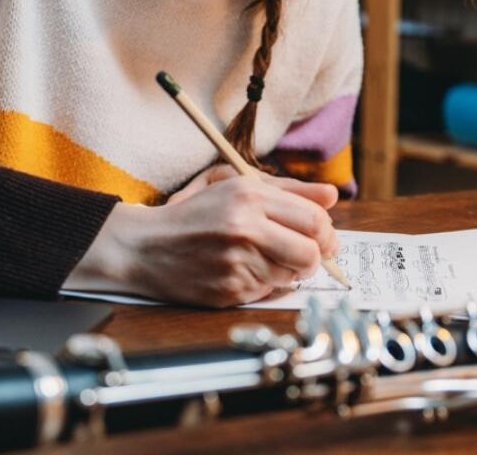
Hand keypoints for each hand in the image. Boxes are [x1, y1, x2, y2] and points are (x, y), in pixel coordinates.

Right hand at [71, 171, 337, 306]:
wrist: (146, 246)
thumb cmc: (195, 212)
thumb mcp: (235, 185)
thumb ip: (287, 190)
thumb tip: (331, 196)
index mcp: (249, 196)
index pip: (314, 220)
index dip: (326, 232)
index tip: (323, 237)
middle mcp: (245, 228)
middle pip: (311, 253)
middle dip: (316, 257)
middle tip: (307, 254)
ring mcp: (237, 262)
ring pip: (292, 275)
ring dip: (288, 270)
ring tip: (266, 258)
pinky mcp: (230, 290)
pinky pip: (269, 291)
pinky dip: (266, 283)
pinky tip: (246, 270)